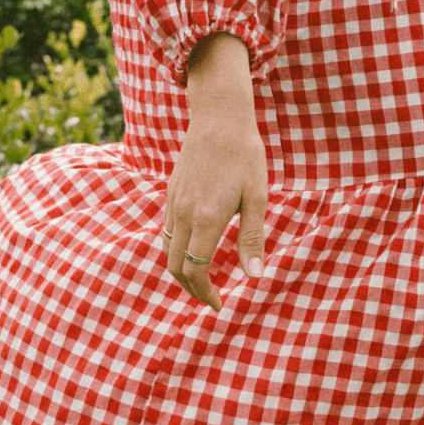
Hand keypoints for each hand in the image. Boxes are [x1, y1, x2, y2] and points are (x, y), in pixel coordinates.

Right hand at [163, 33, 268, 309]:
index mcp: (206, 218)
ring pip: (167, 250)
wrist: (219, 118)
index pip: (196, 270)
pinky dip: (176, 251)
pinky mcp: (171, 193)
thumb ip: (252, 239)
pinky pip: (166, 232)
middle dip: (191, 289)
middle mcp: (183, 214)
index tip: (220, 306)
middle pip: (176, 266)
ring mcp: (173, 203)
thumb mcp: (257, 197)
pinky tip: (193, 250)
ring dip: (182, 271)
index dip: (206, 294)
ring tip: (203, 281)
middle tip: (211, 300)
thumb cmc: (245, 156)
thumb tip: (254, 277)